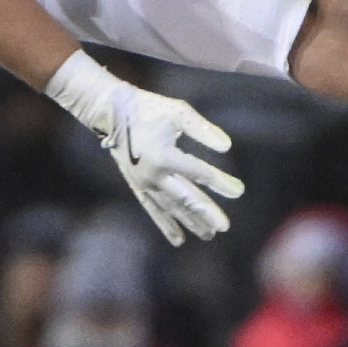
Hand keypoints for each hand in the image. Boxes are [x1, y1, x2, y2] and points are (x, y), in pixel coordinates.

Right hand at [46, 50, 243, 245]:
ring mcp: (143, 183)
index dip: (220, 183)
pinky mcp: (137, 185)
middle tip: (224, 227)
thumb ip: (203, 130)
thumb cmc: (147, 107)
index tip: (239, 191)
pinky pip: (154, 209)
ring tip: (209, 235)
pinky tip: (178, 239)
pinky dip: (166, 224)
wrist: (108, 111)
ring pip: (171, 208)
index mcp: (164, 155)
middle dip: (206, 213)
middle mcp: (153, 174)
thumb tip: (226, 147)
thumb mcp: (178, 112)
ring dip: (190, 222)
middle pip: (186, 198)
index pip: (199, 173)